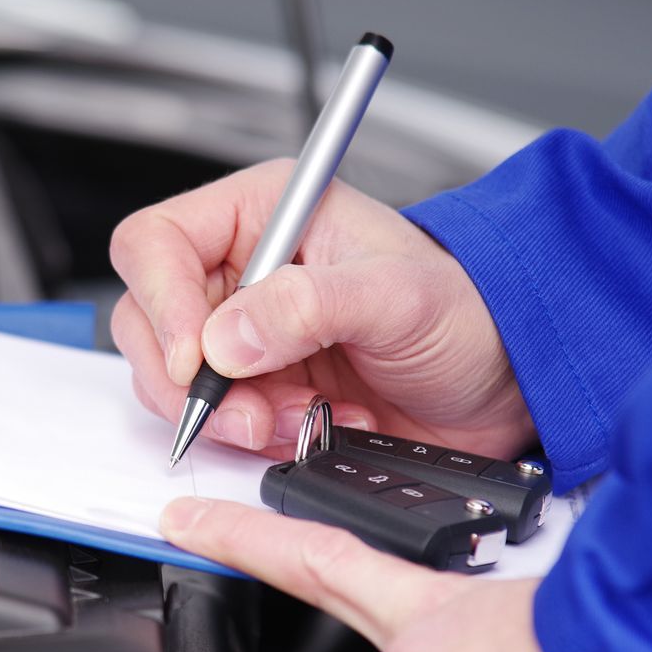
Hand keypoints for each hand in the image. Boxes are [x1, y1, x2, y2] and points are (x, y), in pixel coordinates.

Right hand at [110, 162, 532, 456]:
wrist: (504, 381)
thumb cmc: (465, 312)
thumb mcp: (396, 295)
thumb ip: (308, 306)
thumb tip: (224, 341)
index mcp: (263, 214)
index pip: (157, 243)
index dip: (161, 301)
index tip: (193, 360)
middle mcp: (241, 269)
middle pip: (147, 319)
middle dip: (188, 379)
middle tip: (245, 411)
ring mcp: (243, 333)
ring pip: (170, 379)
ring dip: (224, 415)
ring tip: (291, 419)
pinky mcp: (256, 388)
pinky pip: (213, 420)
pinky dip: (249, 438)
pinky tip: (304, 428)